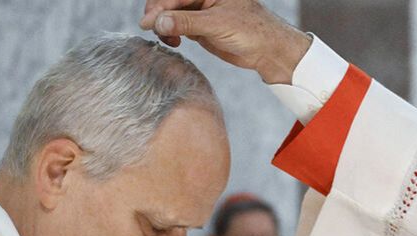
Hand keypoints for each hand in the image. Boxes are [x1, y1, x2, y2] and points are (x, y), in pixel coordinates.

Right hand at [139, 0, 312, 83]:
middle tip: (152, 30)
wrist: (269, 50)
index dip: (159, 7)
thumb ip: (187, 22)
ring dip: (163, 26)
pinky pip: (178, 27)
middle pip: (169, 2)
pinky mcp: (200, 28)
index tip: (147, 22)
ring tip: (168, 40)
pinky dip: (171, 34)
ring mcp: (200, 12)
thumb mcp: (217, 24)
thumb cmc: (252, 30)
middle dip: (158, 15)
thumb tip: (158, 21)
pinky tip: (174, 42)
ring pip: (171, 15)